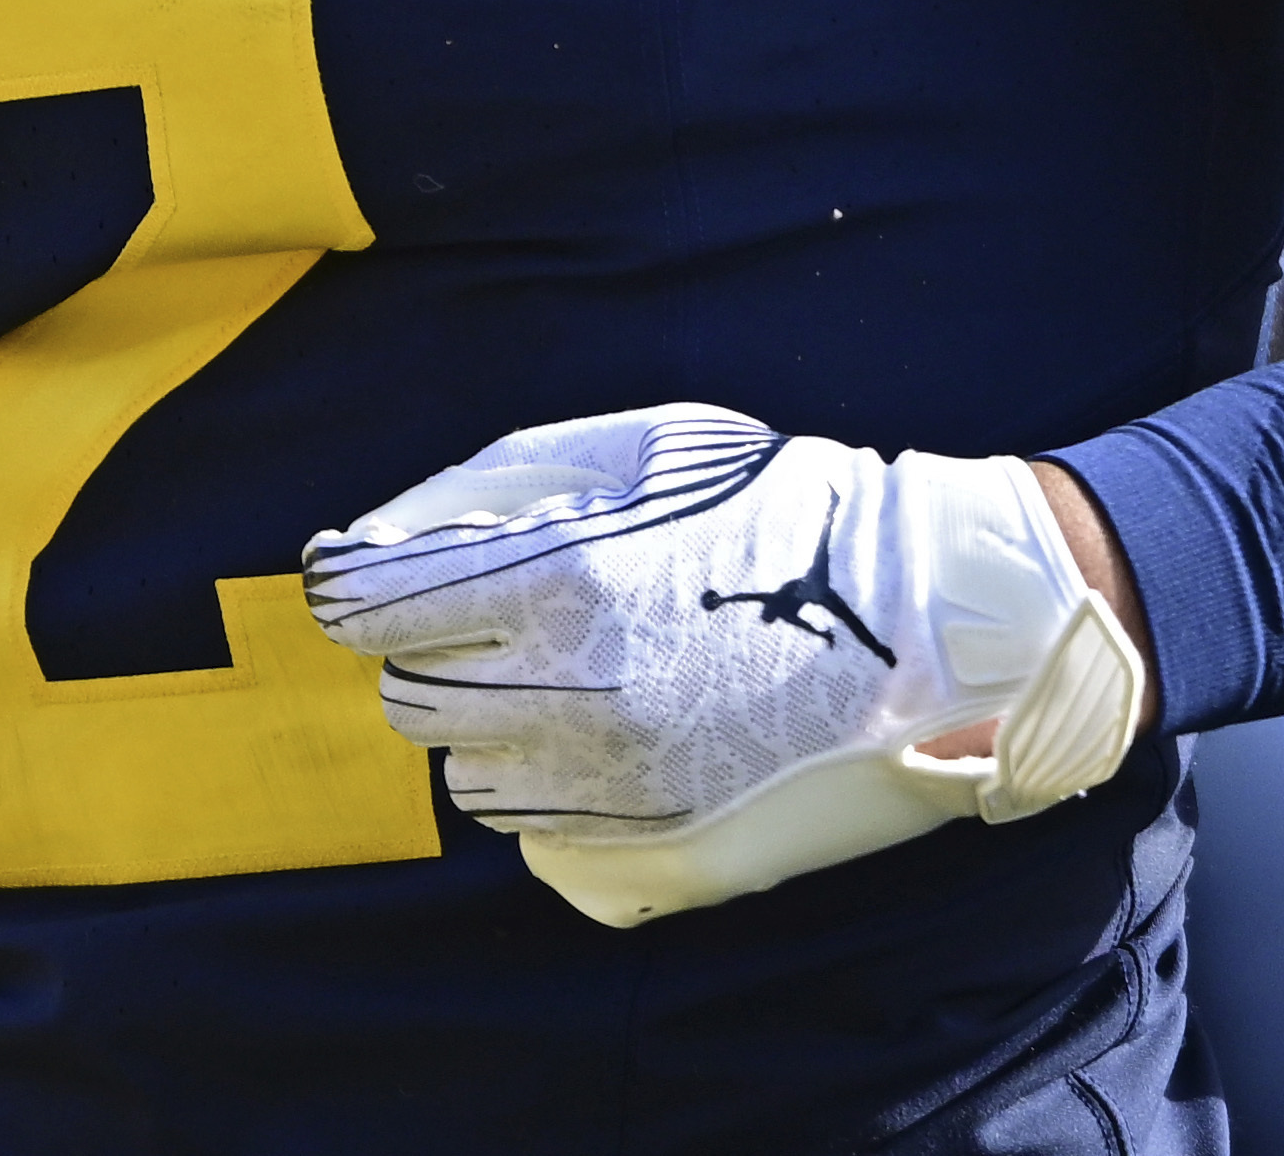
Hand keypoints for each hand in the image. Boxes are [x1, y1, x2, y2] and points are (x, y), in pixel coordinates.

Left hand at [301, 405, 1144, 926]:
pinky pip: (523, 821)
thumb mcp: (641, 450)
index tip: (367, 577)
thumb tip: (361, 542)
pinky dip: (533, 773)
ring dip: (483, 717)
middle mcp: (575, 689)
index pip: (375, 608)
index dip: (360, 587)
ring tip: (562, 667)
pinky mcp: (649, 832)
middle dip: (434, 647)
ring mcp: (614, 773)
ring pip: (462, 766)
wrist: (922, 610)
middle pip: (410, 692)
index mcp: (565, 578)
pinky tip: (595, 724)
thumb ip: (491, 487)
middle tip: (499, 612)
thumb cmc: (776, 506)